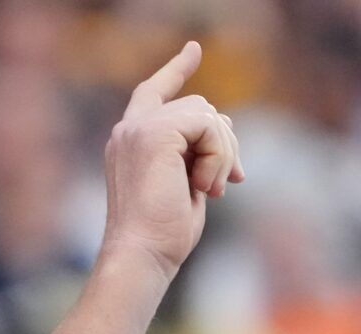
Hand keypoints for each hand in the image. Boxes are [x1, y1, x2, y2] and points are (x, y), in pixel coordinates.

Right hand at [99, 41, 243, 278]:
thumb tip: (225, 131)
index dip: (177, 70)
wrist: (143, 255)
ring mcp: (139, 128)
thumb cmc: (163, 235)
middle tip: (230, 183)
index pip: (155, 91)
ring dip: (223, 155)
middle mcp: (130, 128)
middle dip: (224, 143)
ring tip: (212, 190)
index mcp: (133, 140)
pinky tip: (206, 186)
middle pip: (199, 106)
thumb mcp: (186, 186)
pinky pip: (208, 125)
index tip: (194, 50)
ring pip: (207, 113)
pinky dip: (218, 157)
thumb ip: (197, 155)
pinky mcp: (155, 133)